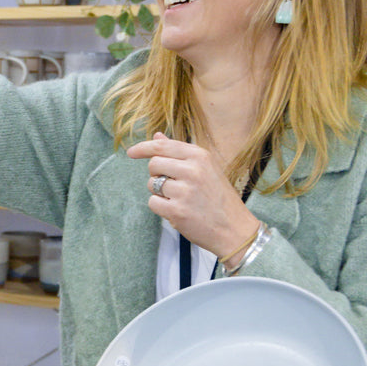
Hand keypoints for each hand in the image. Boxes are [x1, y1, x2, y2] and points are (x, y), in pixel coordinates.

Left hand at [126, 132, 260, 263]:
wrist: (235, 229)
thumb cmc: (219, 198)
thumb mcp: (206, 168)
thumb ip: (180, 153)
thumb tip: (157, 136)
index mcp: (200, 156)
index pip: (162, 146)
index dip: (143, 148)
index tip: (131, 152)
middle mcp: (192, 170)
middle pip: (154, 164)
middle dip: (157, 174)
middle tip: (174, 185)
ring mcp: (185, 191)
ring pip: (152, 184)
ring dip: (160, 192)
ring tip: (180, 199)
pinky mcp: (177, 211)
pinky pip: (153, 202)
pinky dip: (161, 207)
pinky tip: (177, 210)